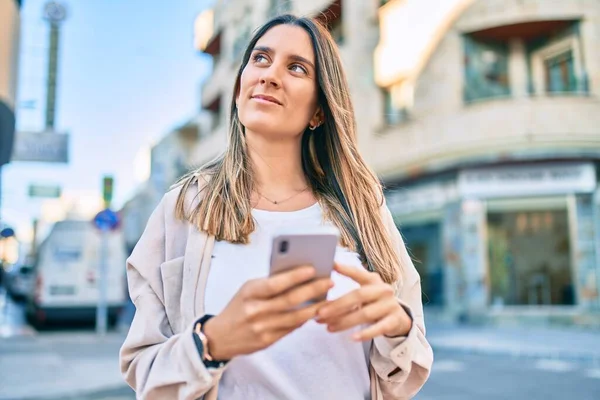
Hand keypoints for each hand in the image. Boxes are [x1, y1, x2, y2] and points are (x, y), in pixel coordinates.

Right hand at [203, 266, 332, 359]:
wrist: (219, 337)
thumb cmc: (238, 307)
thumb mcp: (247, 290)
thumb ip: (269, 285)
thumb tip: (298, 276)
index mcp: (249, 292)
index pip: (275, 283)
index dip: (295, 276)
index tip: (313, 269)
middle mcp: (255, 310)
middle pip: (290, 300)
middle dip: (313, 289)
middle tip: (329, 281)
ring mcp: (261, 328)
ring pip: (295, 317)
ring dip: (315, 307)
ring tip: (328, 298)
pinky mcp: (267, 341)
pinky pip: (291, 329)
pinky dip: (304, 319)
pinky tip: (315, 312)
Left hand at [316, 263, 411, 340]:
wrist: (398, 318)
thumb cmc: (373, 303)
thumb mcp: (364, 293)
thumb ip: (348, 291)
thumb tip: (319, 291)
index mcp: (373, 280)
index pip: (358, 273)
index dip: (345, 269)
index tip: (331, 265)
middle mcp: (383, 290)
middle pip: (358, 295)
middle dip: (337, 305)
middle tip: (320, 312)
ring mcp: (390, 305)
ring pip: (365, 313)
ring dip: (345, 321)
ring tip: (328, 327)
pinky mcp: (394, 321)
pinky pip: (379, 328)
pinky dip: (366, 333)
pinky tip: (352, 337)